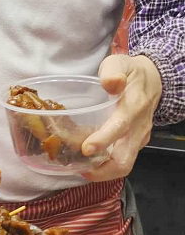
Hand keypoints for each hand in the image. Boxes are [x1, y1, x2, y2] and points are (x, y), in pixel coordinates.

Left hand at [80, 53, 161, 181]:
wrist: (154, 80)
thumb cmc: (130, 72)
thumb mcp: (120, 63)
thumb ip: (113, 71)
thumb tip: (110, 82)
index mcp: (133, 106)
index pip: (120, 126)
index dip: (103, 139)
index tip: (86, 148)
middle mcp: (138, 126)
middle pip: (124, 158)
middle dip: (103, 170)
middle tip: (80, 169)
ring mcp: (139, 137)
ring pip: (125, 163)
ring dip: (103, 171)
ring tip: (81, 169)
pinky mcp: (137, 142)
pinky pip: (124, 158)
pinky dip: (108, 164)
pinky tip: (90, 160)